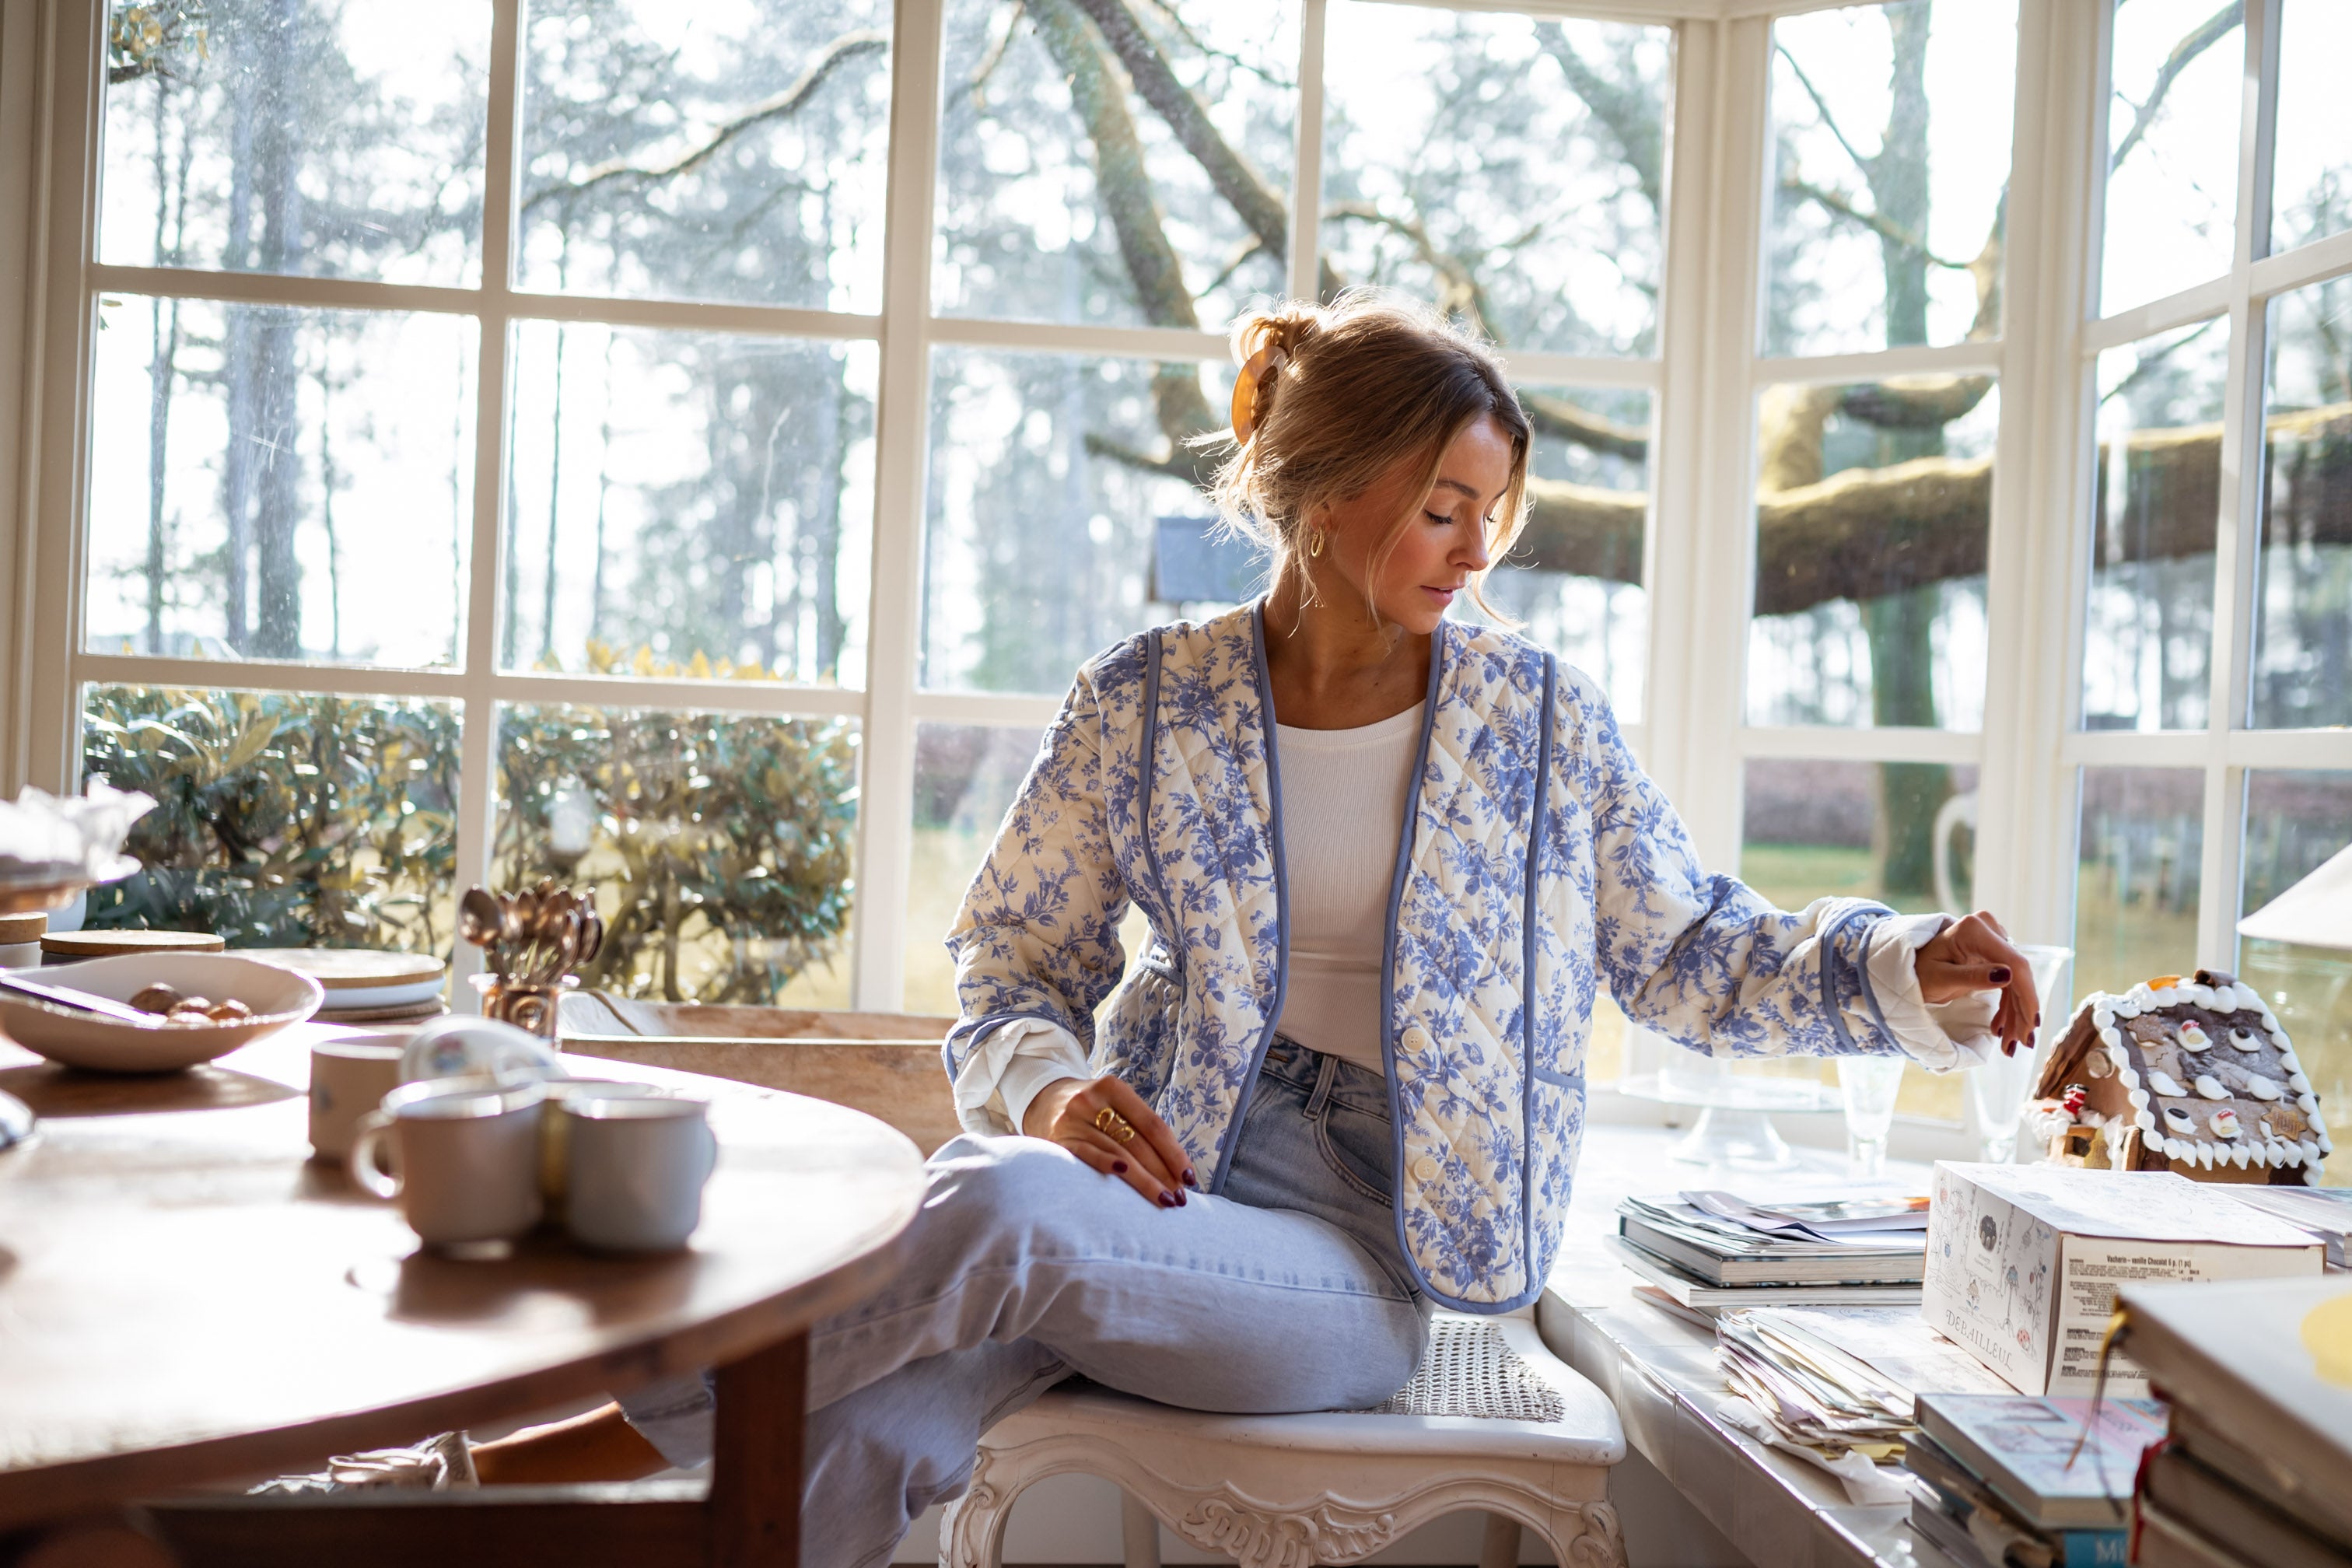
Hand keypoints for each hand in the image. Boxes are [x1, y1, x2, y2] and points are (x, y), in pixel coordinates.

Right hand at [1021, 1072, 1197, 1207]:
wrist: (1040, 1100)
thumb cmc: (1090, 1109)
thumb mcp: (1112, 1103)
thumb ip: (1138, 1127)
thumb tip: (1177, 1169)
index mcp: (1113, 1088)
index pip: (1152, 1124)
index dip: (1174, 1152)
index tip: (1190, 1177)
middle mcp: (1092, 1100)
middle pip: (1137, 1142)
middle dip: (1163, 1173)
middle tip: (1181, 1198)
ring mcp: (1073, 1119)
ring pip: (1118, 1153)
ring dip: (1144, 1181)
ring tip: (1165, 1200)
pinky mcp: (1058, 1139)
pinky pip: (1087, 1154)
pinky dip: (1107, 1165)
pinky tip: (1126, 1177)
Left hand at [1917, 910, 2039, 1056]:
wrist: (1913, 967)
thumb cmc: (1920, 972)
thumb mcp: (1941, 978)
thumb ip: (1972, 977)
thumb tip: (2008, 976)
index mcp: (1974, 930)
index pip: (2013, 962)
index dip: (2026, 994)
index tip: (2031, 1024)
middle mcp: (1988, 929)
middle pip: (2018, 973)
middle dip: (2021, 1011)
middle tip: (2022, 1042)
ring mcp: (1993, 938)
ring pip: (2016, 981)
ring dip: (2015, 1013)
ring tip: (2009, 1043)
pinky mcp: (1995, 952)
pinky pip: (2010, 981)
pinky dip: (2007, 1006)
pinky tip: (2001, 1028)